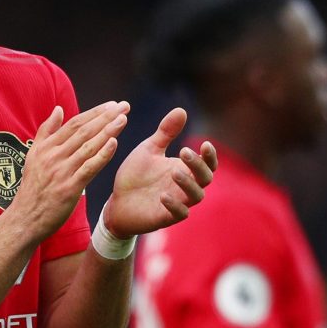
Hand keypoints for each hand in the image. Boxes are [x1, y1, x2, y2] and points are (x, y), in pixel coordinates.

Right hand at [9, 101, 129, 239]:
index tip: (112, 105)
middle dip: (105, 117)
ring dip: (107, 131)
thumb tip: (58, 109)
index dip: (94, 113)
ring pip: (88, 146)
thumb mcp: (33, 155)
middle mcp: (53, 156)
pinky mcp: (69, 188)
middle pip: (83, 132)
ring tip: (123, 119)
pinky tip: (114, 143)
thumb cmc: (32, 187)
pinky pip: (89, 168)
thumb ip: (46, 131)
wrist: (26, 218)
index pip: (74, 124)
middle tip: (123, 106)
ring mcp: (61, 171)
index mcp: (46, 147)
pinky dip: (102, 155)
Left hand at [101, 107, 216, 237]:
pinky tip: (163, 195)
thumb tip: (181, 109)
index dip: (209, 156)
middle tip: (183, 152)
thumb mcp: (149, 150)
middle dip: (198, 166)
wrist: (117, 202)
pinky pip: (178, 214)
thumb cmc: (136, 176)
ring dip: (188, 184)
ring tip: (174, 172)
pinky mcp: (165, 217)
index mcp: (184, 169)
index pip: (207, 164)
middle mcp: (185, 187)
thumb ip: (166, 133)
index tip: (204, 144)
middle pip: (205, 178)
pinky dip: (174, 205)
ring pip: (195, 196)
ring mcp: (177, 203)